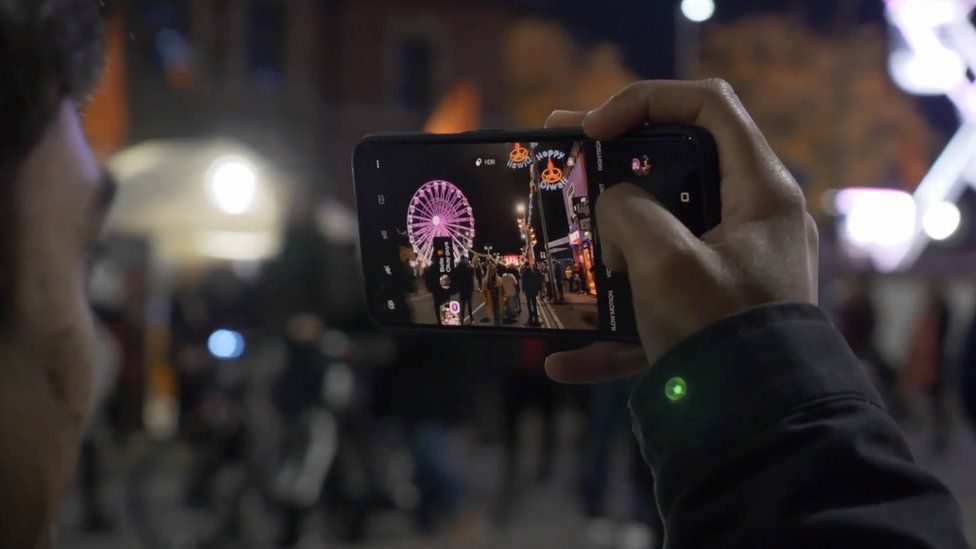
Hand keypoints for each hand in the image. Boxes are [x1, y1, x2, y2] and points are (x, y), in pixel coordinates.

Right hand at [544, 79, 818, 382]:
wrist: (761, 432)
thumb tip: (615, 210)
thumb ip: (629, 213)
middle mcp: (752, 224)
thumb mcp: (666, 262)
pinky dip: (613, 330)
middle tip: (558, 159)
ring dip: (605, 245)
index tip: (592, 128)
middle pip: (675, 169)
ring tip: (555, 243)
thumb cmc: (723, 335)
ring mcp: (730, 272)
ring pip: (657, 238)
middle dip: (611, 166)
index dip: (644, 101)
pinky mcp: (709, 317)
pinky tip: (565, 362)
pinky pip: (654, 308)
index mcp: (760, 194)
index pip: (707, 106)